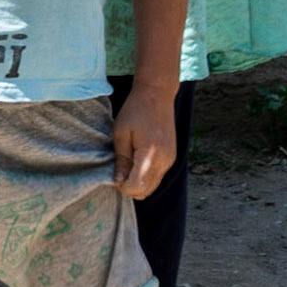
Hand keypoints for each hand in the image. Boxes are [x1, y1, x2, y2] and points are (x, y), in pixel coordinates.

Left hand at [112, 84, 177, 199]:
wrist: (157, 95)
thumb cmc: (135, 111)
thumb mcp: (121, 134)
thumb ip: (121, 160)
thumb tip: (118, 182)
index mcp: (150, 155)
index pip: (137, 186)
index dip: (123, 187)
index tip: (114, 177)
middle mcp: (164, 161)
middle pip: (147, 190)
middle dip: (130, 188)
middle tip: (118, 173)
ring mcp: (170, 160)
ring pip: (153, 186)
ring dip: (139, 183)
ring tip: (126, 167)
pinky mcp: (172, 157)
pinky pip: (158, 176)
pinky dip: (146, 177)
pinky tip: (136, 164)